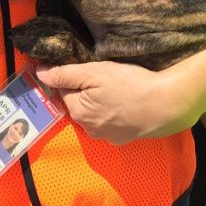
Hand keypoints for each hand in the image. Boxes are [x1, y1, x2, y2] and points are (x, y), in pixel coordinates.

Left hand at [37, 60, 199, 144]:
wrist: (167, 105)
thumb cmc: (129, 84)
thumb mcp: (93, 73)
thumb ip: (64, 74)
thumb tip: (39, 73)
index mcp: (78, 113)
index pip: (63, 90)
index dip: (72, 75)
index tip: (86, 67)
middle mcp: (89, 129)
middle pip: (77, 103)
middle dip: (84, 89)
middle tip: (103, 76)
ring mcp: (108, 137)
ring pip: (93, 113)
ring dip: (98, 101)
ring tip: (115, 87)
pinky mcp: (124, 138)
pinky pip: (109, 121)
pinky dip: (112, 111)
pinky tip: (124, 101)